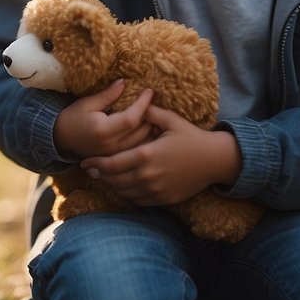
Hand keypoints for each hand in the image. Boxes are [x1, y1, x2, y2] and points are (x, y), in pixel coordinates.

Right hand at [54, 80, 154, 158]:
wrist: (61, 139)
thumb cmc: (73, 118)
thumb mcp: (88, 103)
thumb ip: (107, 95)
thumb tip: (124, 82)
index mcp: (103, 130)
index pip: (132, 118)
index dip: (143, 104)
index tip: (149, 91)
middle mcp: (111, 146)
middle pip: (141, 132)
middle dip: (151, 116)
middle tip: (156, 102)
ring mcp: (115, 155)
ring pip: (143, 143)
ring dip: (151, 128)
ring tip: (155, 114)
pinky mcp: (117, 159)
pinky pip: (137, 149)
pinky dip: (146, 138)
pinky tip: (147, 128)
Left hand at [79, 104, 242, 205]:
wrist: (214, 161)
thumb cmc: (192, 137)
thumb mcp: (171, 120)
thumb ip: (149, 111)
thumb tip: (136, 99)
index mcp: (146, 155)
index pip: (111, 163)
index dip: (95, 163)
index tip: (85, 161)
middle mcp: (148, 176)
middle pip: (114, 180)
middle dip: (98, 175)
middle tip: (88, 170)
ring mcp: (155, 190)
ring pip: (124, 192)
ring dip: (111, 185)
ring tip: (103, 178)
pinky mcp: (163, 199)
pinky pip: (138, 200)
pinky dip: (127, 194)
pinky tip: (123, 186)